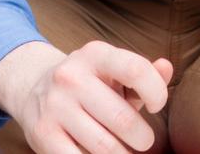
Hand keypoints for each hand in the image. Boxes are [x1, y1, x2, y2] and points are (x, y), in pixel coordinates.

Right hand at [0, 40, 172, 152]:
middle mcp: (71, 77)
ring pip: (105, 148)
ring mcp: (55, 105)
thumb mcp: (113, 71)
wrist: (33, 88)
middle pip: (123, 120)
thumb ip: (144, 72)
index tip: (157, 106)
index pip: (135, 70)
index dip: (156, 93)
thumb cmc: (89, 84)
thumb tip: (166, 68)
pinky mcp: (43, 133)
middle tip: (141, 140)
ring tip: (121, 150)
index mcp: (95, 55)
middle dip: (142, 138)